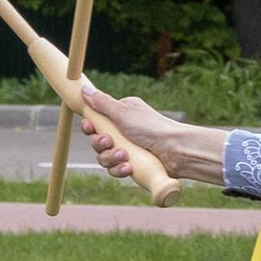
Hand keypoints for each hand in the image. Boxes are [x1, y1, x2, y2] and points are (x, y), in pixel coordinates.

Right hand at [76, 80, 212, 188]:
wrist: (175, 150)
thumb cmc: (152, 127)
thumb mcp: (123, 112)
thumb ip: (102, 103)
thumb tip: (85, 90)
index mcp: (122, 115)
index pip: (97, 122)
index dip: (90, 128)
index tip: (89, 128)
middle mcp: (124, 131)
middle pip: (98, 142)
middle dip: (101, 145)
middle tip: (109, 142)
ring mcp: (129, 149)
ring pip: (106, 158)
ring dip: (111, 158)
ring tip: (125, 157)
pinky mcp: (133, 165)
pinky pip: (117, 170)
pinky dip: (120, 170)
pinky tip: (129, 167)